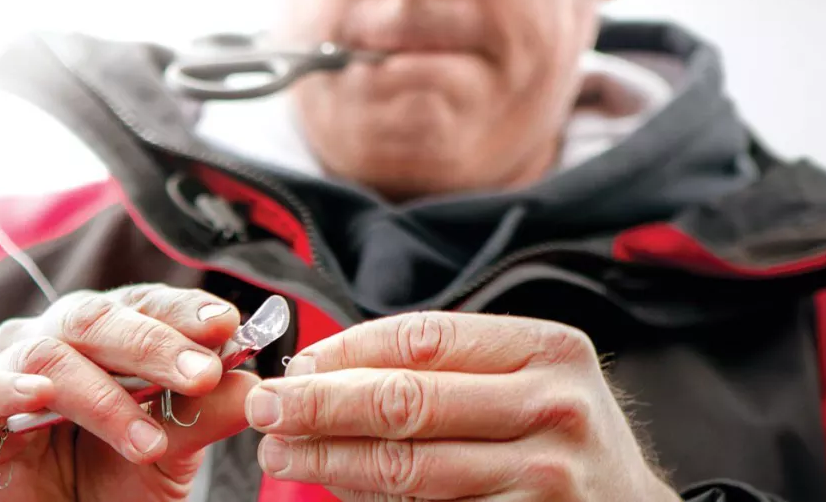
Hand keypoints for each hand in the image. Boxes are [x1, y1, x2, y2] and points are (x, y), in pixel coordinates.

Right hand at [0, 284, 259, 501]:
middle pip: (98, 317)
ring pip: (50, 353)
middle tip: (202, 375)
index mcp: (103, 338)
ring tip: (149, 440)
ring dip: (105, 394)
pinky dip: (10, 387)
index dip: (181, 310)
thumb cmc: (106, 487)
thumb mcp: (167, 457)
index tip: (227, 325)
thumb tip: (254, 384)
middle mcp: (53, 341)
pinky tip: (41, 397)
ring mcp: (6, 374)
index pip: (142, 304)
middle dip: (154, 344)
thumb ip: (201, 417)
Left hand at [245, 312, 680, 500]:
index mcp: (548, 350)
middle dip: (321, 404)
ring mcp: (546, 476)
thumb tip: (320, 373)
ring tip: (280, 452)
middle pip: (407, 400)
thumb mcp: (527, 381)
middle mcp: (554, 407)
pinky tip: (334, 486)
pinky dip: (370, 499)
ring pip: (409, 467)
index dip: (346, 351)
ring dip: (330, 458)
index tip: (295, 364)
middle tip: (266, 407)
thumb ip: (446, 368)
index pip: (422, 339)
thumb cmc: (559, 439)